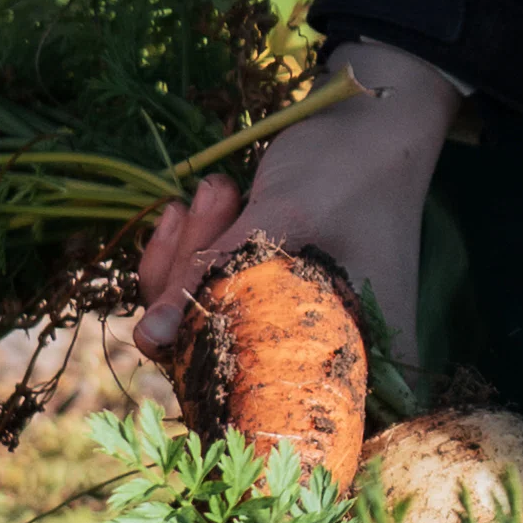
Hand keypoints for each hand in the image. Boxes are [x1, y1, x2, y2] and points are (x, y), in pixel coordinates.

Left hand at [132, 39, 467, 366]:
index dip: (205, 370)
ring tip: (221, 188)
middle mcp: (327, 358)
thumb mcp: (281, 217)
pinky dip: (194, 247)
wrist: (373, 117)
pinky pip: (207, 295)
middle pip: (223, 361)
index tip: (172, 318)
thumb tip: (148, 340)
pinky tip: (210, 197)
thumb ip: (213, 275)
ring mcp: (294, 328)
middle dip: (193, 285)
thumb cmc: (348, 167)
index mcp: (358, 364)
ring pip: (205, 323)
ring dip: (193, 252)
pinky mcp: (268, 296)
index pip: (265, 405)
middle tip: (219, 201)